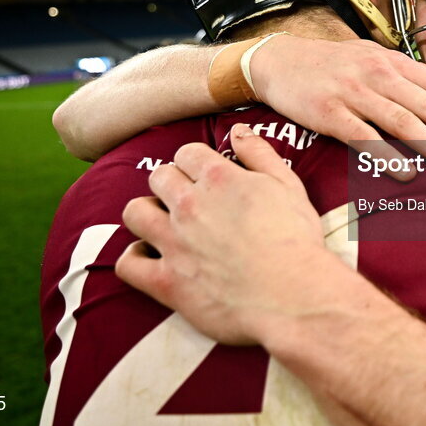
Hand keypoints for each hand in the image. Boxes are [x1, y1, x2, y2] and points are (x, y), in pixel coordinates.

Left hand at [115, 124, 328, 344]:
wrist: (294, 295)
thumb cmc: (297, 241)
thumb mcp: (288, 186)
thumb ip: (260, 153)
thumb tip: (238, 130)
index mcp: (219, 179)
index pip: (186, 153)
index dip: (195, 163)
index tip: (205, 177)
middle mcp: (190, 205)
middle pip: (158, 177)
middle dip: (170, 184)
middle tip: (188, 201)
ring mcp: (174, 243)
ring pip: (134, 212)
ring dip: (146, 214)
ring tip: (164, 225)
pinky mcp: (167, 282)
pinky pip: (128, 265)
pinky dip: (134, 260)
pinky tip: (150, 259)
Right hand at [247, 36, 425, 176]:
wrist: (278, 60)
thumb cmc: (330, 66)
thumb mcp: (370, 59)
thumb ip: (402, 78)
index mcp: (392, 63)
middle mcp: (378, 75)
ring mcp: (354, 93)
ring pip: (402, 122)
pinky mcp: (329, 113)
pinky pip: (364, 137)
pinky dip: (387, 155)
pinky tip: (407, 173)